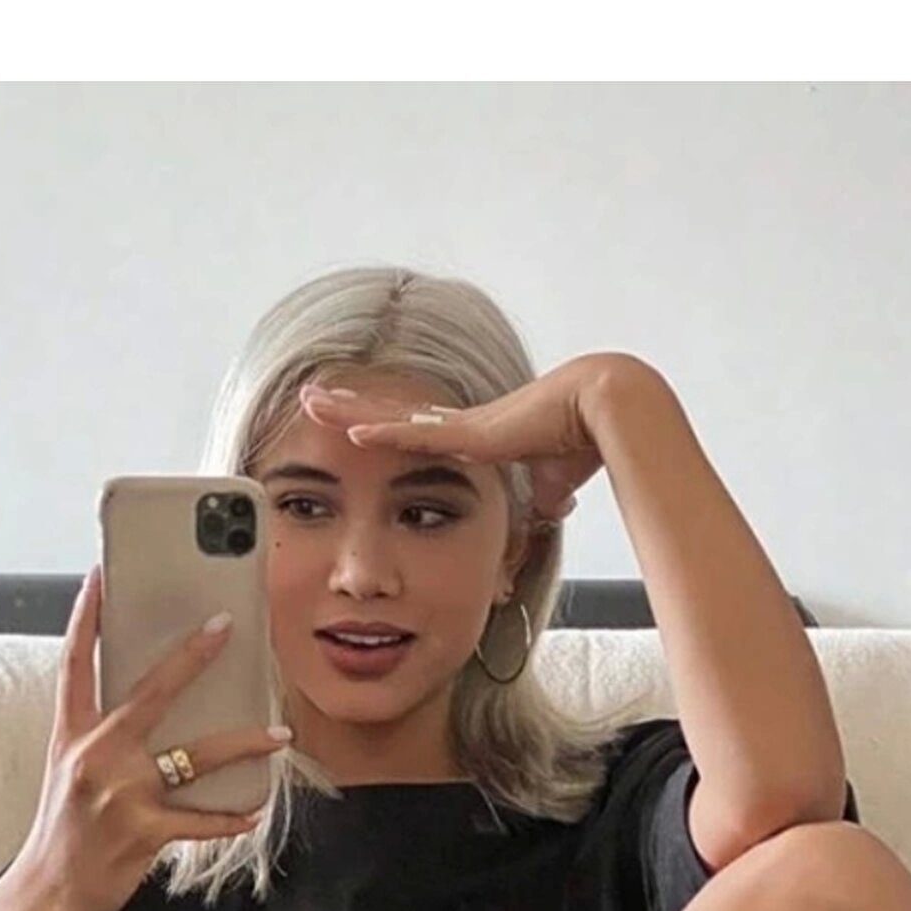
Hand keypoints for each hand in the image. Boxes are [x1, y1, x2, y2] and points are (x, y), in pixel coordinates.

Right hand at [13, 568, 287, 910]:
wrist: (45, 894)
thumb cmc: (65, 833)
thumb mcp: (72, 774)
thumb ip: (105, 739)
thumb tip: (157, 711)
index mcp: (71, 736)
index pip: (75, 664)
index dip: (86, 618)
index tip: (100, 576)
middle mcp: (94, 756)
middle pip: (150, 694)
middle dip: (191, 657)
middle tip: (225, 627)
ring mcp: (119, 794)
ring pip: (194, 757)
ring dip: (243, 744)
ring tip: (278, 735)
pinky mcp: (141, 831)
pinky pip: (200, 819)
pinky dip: (230, 816)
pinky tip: (253, 811)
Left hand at [299, 353, 654, 526]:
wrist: (602, 412)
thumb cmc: (581, 440)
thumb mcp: (552, 485)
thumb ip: (542, 499)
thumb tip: (549, 512)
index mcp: (472, 438)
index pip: (413, 433)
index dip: (381, 428)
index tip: (352, 425)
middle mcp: (457, 426)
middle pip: (388, 416)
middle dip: (347, 409)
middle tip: (309, 399)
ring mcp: (458, 427)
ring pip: (389, 417)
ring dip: (348, 412)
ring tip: (309, 402)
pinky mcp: (468, 433)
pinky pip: (413, 435)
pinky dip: (381, 434)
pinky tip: (348, 431)